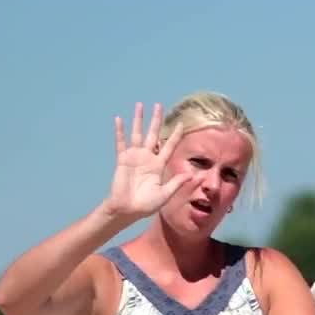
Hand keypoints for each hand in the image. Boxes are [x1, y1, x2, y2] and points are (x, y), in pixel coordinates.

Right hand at [103, 102, 193, 220]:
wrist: (128, 210)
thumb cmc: (147, 205)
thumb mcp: (165, 194)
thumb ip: (177, 183)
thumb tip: (195, 176)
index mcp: (159, 165)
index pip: (169, 145)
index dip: (175, 135)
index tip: (181, 123)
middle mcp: (147, 158)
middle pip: (153, 134)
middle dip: (156, 120)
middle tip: (159, 105)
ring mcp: (134, 157)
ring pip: (137, 134)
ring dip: (139, 120)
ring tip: (140, 105)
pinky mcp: (122, 160)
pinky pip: (121, 142)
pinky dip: (120, 131)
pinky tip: (119, 119)